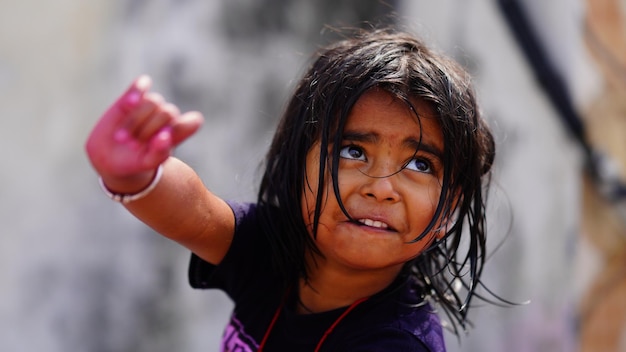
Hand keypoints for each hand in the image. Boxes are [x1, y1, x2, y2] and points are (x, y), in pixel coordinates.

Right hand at [85, 75, 202, 191]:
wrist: (110, 156)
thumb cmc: (134, 161)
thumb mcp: (147, 163)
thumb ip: (160, 153)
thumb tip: (165, 136)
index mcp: (176, 132)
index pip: (193, 121)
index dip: (181, 127)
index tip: (163, 138)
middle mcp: (166, 116)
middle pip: (168, 112)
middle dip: (148, 130)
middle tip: (133, 146)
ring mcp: (150, 105)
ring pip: (153, 101)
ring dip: (135, 121)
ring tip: (121, 138)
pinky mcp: (133, 96)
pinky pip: (141, 84)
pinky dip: (137, 91)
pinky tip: (128, 104)